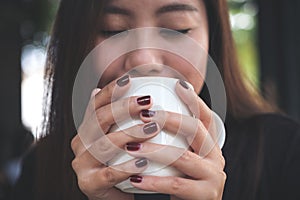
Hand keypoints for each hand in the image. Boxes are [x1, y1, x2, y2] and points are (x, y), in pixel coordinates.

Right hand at [71, 75, 159, 199]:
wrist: (113, 195)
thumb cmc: (118, 162)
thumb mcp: (115, 138)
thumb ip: (111, 117)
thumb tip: (99, 89)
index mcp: (87, 129)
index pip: (96, 105)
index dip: (111, 91)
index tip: (129, 79)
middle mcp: (81, 143)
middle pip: (100, 119)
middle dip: (124, 108)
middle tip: (148, 103)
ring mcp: (82, 163)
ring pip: (105, 144)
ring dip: (130, 134)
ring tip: (152, 128)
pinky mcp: (89, 183)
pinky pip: (110, 173)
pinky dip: (128, 165)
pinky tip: (144, 160)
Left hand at [126, 80, 225, 199]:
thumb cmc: (179, 181)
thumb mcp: (178, 158)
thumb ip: (168, 138)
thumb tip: (142, 113)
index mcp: (210, 146)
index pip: (205, 117)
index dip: (194, 100)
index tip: (178, 84)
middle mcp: (216, 158)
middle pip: (196, 130)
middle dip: (170, 119)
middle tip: (146, 114)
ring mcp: (214, 177)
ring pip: (184, 157)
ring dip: (155, 150)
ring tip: (131, 147)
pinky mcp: (206, 195)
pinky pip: (177, 185)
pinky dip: (154, 181)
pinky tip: (135, 178)